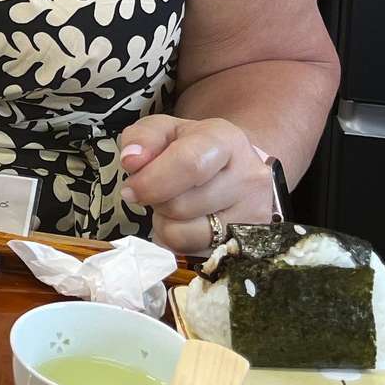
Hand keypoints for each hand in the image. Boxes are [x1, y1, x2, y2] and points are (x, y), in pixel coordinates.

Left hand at [118, 115, 274, 255]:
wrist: (234, 168)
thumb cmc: (193, 148)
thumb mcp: (164, 132)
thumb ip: (141, 138)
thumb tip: (132, 160)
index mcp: (225, 141)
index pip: (189, 164)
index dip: (151, 181)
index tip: (130, 190)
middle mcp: (248, 177)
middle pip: (181, 205)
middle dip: (155, 202)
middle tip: (157, 192)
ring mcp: (254, 214)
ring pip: (185, 234)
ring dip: (166, 223)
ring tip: (175, 206)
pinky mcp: (249, 243)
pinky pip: (192, 252)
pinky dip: (178, 241)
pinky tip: (187, 223)